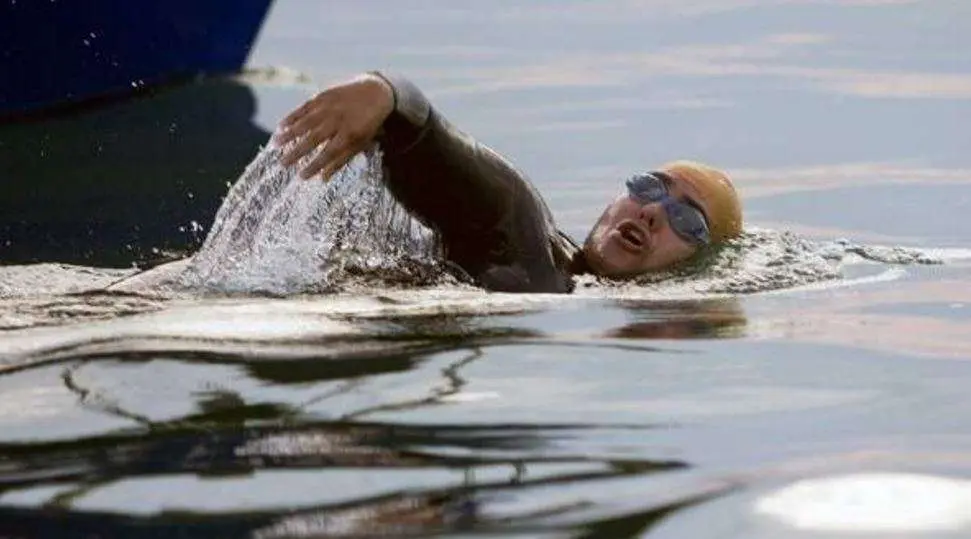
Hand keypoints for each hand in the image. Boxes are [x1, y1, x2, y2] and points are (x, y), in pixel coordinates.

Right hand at [275, 74, 394, 180]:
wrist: (375, 92)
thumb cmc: (368, 123)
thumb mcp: (361, 143)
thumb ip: (342, 160)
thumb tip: (323, 178)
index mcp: (350, 134)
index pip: (329, 153)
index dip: (315, 165)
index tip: (301, 176)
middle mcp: (337, 121)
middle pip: (314, 139)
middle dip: (297, 152)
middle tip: (282, 163)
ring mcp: (329, 107)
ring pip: (306, 122)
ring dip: (290, 133)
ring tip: (276, 144)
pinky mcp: (322, 96)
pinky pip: (304, 108)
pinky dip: (292, 116)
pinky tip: (281, 125)